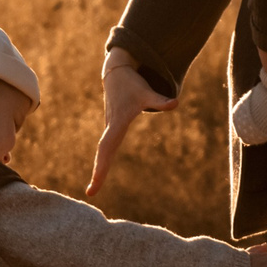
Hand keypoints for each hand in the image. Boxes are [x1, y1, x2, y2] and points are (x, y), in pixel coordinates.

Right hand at [87, 56, 175, 197]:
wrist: (117, 73)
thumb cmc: (132, 84)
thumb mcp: (146, 92)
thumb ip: (160, 100)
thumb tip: (176, 102)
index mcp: (117, 122)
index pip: (108, 147)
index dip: (102, 163)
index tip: (96, 178)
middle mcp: (111, 127)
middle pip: (103, 153)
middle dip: (98, 172)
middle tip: (91, 193)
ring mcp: (110, 128)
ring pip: (103, 152)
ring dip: (99, 170)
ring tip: (93, 189)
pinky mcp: (112, 128)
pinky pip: (106, 148)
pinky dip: (103, 161)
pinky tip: (101, 173)